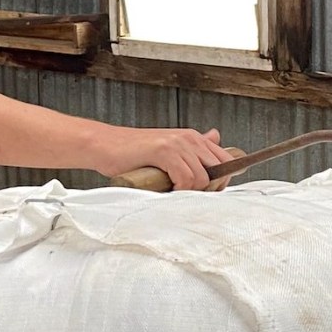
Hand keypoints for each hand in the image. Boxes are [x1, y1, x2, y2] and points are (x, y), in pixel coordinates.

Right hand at [96, 126, 236, 190]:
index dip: (223, 180)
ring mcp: (177, 143)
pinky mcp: (164, 151)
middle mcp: (189, 138)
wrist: (105, 146)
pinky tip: (165, 187)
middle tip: (188, 195)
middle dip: (209, 189)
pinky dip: (178, 189)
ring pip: (202, 178)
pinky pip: (186, 178)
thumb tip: (216, 136)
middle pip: (220, 170)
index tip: (206, 193)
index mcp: (193, 137)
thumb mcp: (167, 149)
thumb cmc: (133, 153)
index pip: (226, 160)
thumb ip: (192, 147)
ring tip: (171, 190)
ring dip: (189, 192)